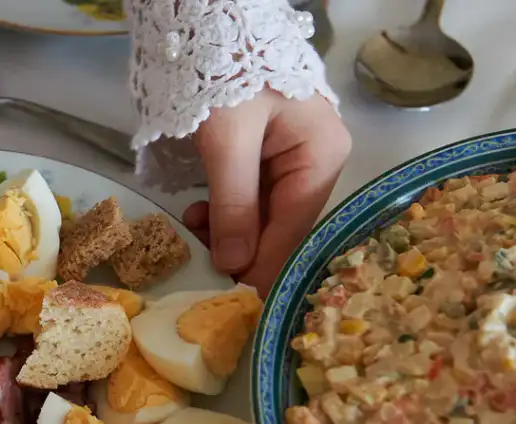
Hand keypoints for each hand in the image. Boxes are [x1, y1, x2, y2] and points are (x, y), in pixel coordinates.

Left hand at [184, 89, 350, 293]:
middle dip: (242, 247)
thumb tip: (236, 264)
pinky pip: (249, 198)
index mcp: (323, 154)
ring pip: (263, 215)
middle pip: (282, 224)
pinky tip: (198, 213)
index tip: (242, 300)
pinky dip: (224, 211)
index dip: (266, 264)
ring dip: (227, 230)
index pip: (295, 225)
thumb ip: (233, 205)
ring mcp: (293, 159)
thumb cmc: (225, 76)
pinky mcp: (267, 157)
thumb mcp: (227, 143)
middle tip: (205, 265)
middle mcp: (317, 160)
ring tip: (194, 228)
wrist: (210, 29)